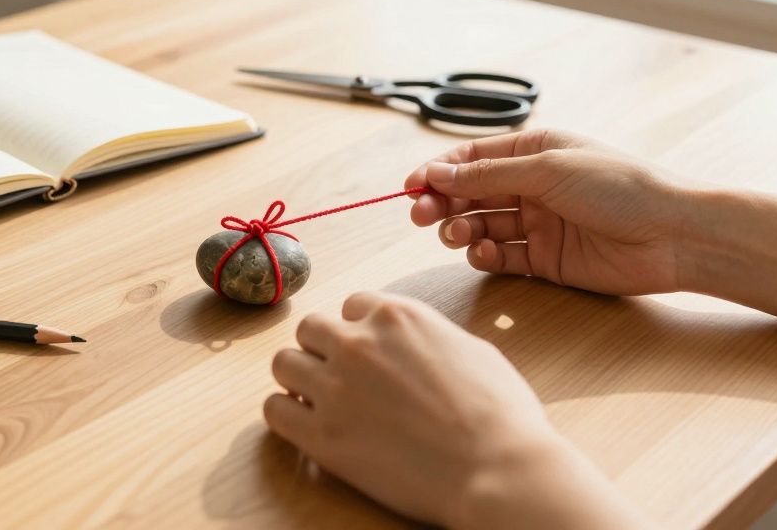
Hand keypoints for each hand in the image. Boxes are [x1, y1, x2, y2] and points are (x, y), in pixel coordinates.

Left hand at [264, 292, 644, 528]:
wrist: (498, 470)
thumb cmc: (501, 415)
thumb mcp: (471, 349)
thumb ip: (428, 337)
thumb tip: (414, 344)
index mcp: (397, 316)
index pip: (352, 306)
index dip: (359, 331)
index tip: (368, 356)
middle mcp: (358, 343)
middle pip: (310, 329)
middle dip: (322, 350)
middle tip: (340, 378)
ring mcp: (335, 387)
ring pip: (283, 363)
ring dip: (299, 379)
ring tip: (319, 402)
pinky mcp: (322, 435)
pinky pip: (275, 410)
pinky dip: (285, 414)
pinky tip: (307, 426)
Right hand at [405, 129, 690, 295]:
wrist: (673, 236)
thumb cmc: (621, 187)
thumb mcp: (548, 168)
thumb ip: (489, 174)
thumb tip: (438, 174)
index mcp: (534, 151)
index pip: (472, 159)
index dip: (438, 172)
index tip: (411, 186)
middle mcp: (532, 185)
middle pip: (470, 193)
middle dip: (442, 202)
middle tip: (421, 215)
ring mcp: (538, 223)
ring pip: (481, 225)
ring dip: (460, 229)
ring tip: (456, 234)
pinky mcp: (545, 260)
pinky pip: (501, 257)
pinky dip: (484, 256)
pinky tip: (482, 253)